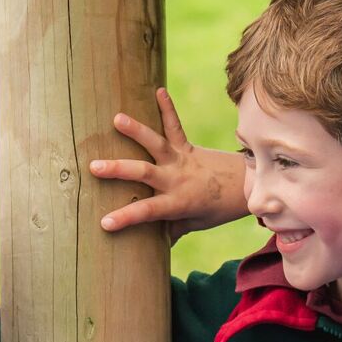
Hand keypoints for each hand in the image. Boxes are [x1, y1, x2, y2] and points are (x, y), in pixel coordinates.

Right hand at [88, 88, 247, 238]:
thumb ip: (170, 232)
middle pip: (144, 173)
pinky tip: (158, 89)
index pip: (148, 212)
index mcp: (178, 202)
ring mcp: (181, 159)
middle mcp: (177, 179)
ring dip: (136, 131)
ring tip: (116, 119)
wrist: (246, 186)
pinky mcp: (187, 145)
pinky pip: (175, 125)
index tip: (103, 223)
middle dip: (119, 170)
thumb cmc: (217, 209)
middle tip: (94, 167)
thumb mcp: (193, 224)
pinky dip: (167, 107)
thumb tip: (148, 252)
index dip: (126, 218)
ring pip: (156, 143)